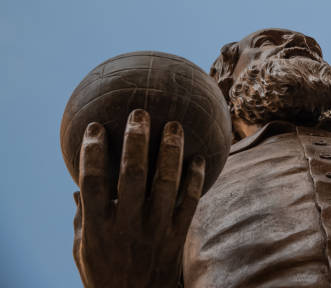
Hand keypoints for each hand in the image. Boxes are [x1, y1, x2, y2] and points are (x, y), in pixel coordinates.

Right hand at [73, 109, 204, 287]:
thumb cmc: (106, 273)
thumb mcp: (83, 250)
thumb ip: (82, 218)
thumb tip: (78, 188)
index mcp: (99, 227)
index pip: (93, 182)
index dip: (93, 152)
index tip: (96, 126)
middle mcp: (127, 225)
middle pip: (131, 175)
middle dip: (136, 141)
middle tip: (140, 112)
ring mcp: (155, 231)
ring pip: (166, 184)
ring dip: (170, 152)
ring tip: (174, 125)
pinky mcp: (178, 237)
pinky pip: (190, 203)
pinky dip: (195, 179)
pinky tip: (198, 158)